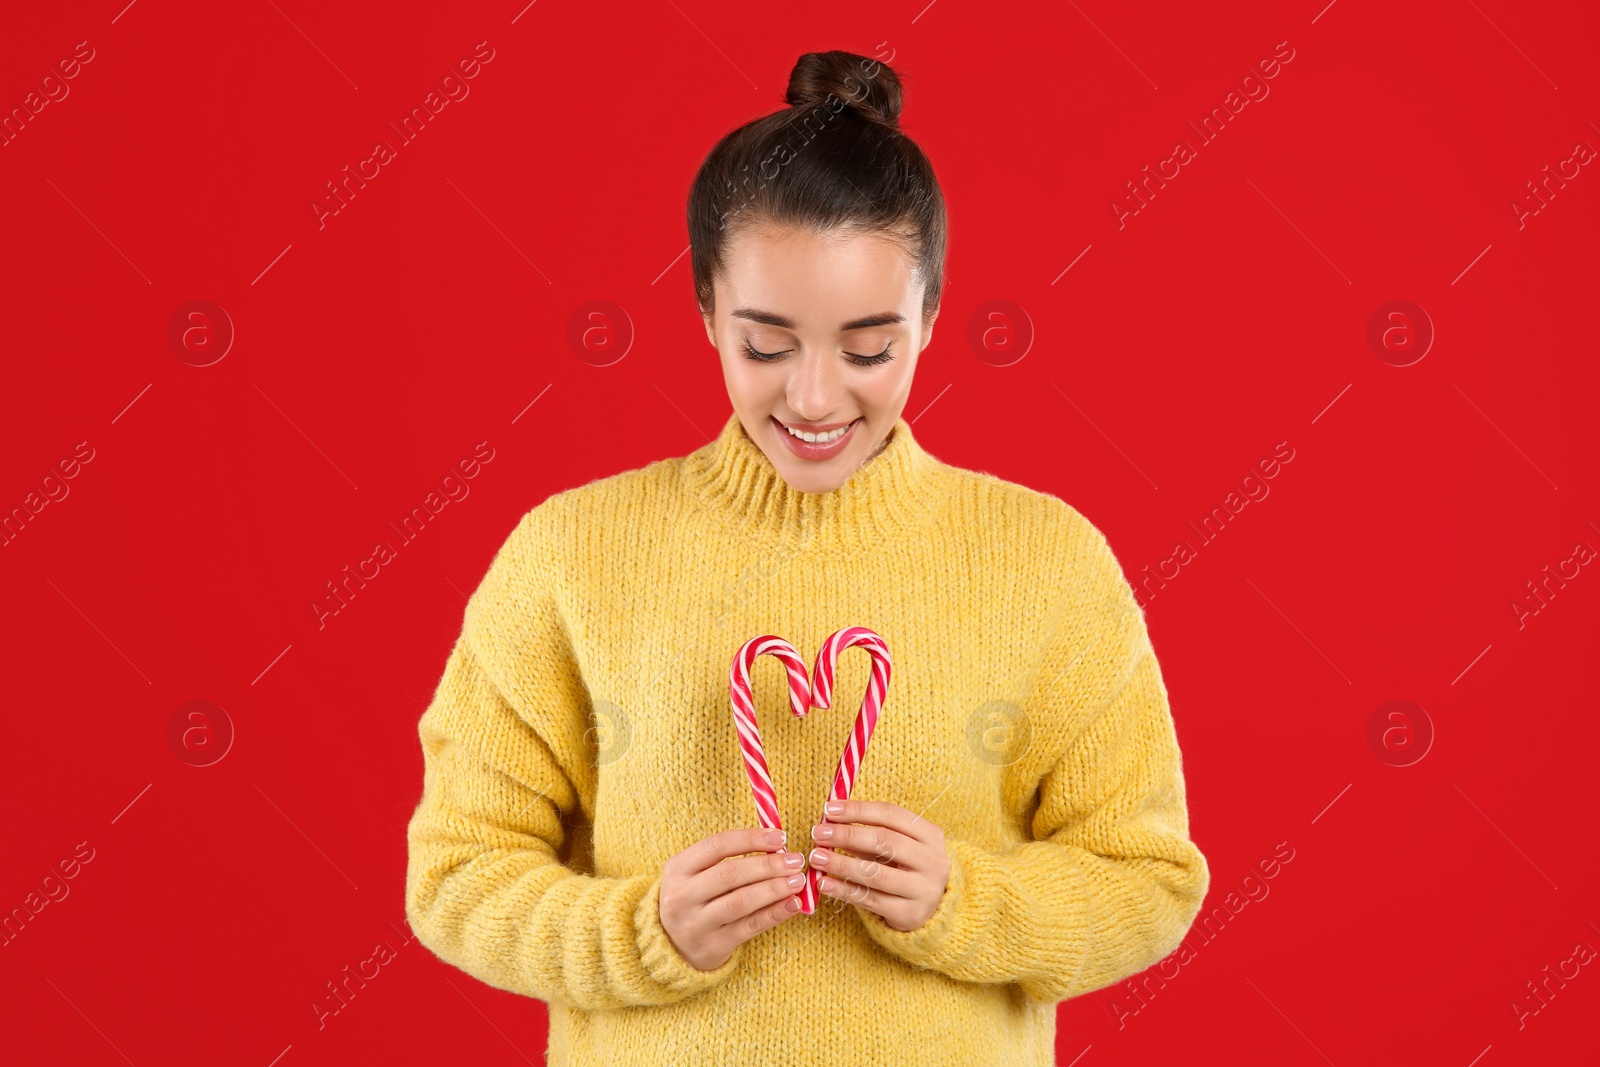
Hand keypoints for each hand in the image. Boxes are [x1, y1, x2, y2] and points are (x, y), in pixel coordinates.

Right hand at [658, 826, 808, 970]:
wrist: (671, 946)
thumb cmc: (694, 899)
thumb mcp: (694, 874)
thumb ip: (727, 859)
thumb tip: (777, 846)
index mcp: (678, 869)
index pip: (717, 846)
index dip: (751, 839)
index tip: (780, 837)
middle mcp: (682, 896)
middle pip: (730, 874)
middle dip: (768, 865)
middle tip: (796, 860)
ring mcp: (697, 923)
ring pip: (740, 902)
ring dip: (774, 889)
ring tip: (798, 880)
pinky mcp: (714, 946)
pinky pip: (750, 926)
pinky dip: (775, 914)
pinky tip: (793, 904)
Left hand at [809, 798, 950, 931]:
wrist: (928, 908)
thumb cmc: (904, 867)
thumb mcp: (895, 845)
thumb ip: (867, 832)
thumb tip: (829, 820)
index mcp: (930, 834)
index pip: (891, 814)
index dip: (858, 810)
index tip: (829, 809)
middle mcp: (933, 860)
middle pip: (884, 841)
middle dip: (846, 835)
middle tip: (818, 834)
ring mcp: (924, 889)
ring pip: (875, 873)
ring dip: (841, 863)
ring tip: (816, 858)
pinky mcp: (911, 914)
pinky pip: (870, 900)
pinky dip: (843, 890)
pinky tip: (824, 883)